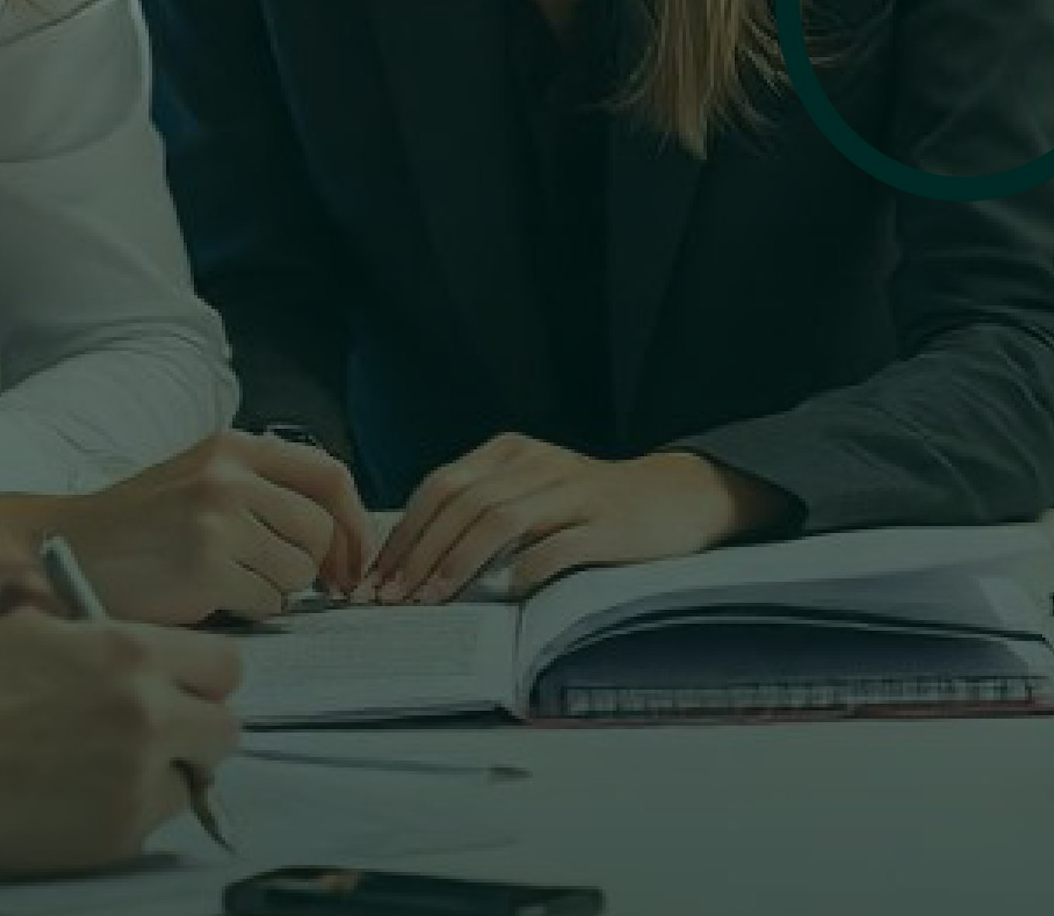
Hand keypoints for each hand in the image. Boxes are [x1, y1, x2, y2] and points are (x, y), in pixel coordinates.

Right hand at [0, 430, 379, 624]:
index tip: (352, 560)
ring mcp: (219, 518)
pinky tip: (205, 597)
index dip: (352, 524)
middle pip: (319, 531)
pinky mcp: (208, 565)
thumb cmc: (133, 528)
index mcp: (231, 447)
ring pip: (298, 571)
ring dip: (273, 589)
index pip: (329, 475)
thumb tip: (335, 534)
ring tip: (224, 584)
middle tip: (279, 585)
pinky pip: (267, 602)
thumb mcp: (196, 481)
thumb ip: (258, 490)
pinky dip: (246, 609)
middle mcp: (229, 474)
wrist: (63, 547)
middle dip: (310, 567)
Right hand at [0, 608, 242, 878]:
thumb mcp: (35, 624)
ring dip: (162, 773)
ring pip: (190, 780)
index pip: (226, 666)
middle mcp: (150, 716)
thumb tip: (138, 645)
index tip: (182, 686)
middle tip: (157, 731)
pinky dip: (128, 809)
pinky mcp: (121, 833)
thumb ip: (100, 632)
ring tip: (107, 767)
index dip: (203, 678)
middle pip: (226, 730)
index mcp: (131, 653)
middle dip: (196, 729)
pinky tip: (81, 795)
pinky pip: (151, 820)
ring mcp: (139, 781)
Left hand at [361, 436, 790, 604]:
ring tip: (429, 600)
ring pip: (498, 522)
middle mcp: (536, 465)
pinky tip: (505, 592)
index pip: (439, 487)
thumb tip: (414, 559)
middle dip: (417, 554)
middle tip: (390, 598)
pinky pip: (558, 546)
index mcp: (510, 453)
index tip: (376, 578)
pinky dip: (526, 569)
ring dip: (455, 564)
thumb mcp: (531, 493)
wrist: (676, 495)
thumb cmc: (590, 505)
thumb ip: (481, 511)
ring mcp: (573, 492)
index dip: (403, 533)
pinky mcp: (608, 525)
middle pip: (460, 504)